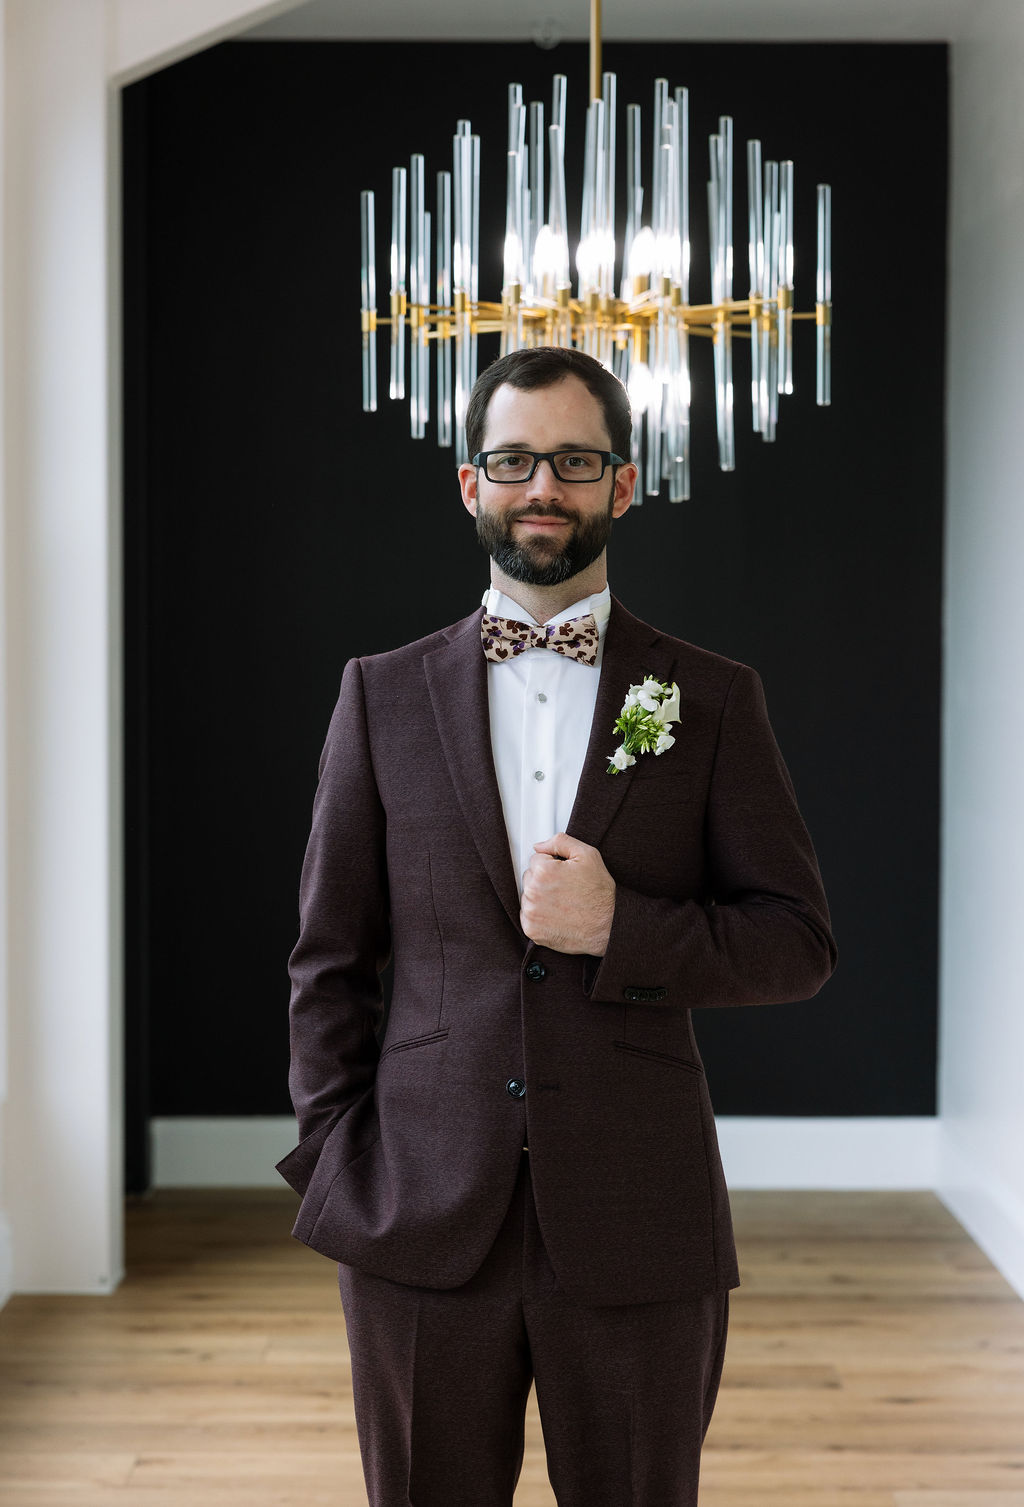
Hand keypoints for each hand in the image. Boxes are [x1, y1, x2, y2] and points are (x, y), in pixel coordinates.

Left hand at [520, 833, 615, 955]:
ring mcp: (531, 913)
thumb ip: (560, 842)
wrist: (608, 926)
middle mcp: (533, 892)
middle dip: (544, 881)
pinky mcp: (531, 930)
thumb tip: (539, 846)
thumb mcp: (588, 856)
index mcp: (544, 871)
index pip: (536, 859)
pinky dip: (539, 916)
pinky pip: (527, 916)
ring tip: (563, 903)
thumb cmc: (600, 894)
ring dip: (540, 898)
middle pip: (530, 878)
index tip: (565, 875)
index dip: (553, 865)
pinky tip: (556, 915)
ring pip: (528, 897)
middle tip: (565, 889)